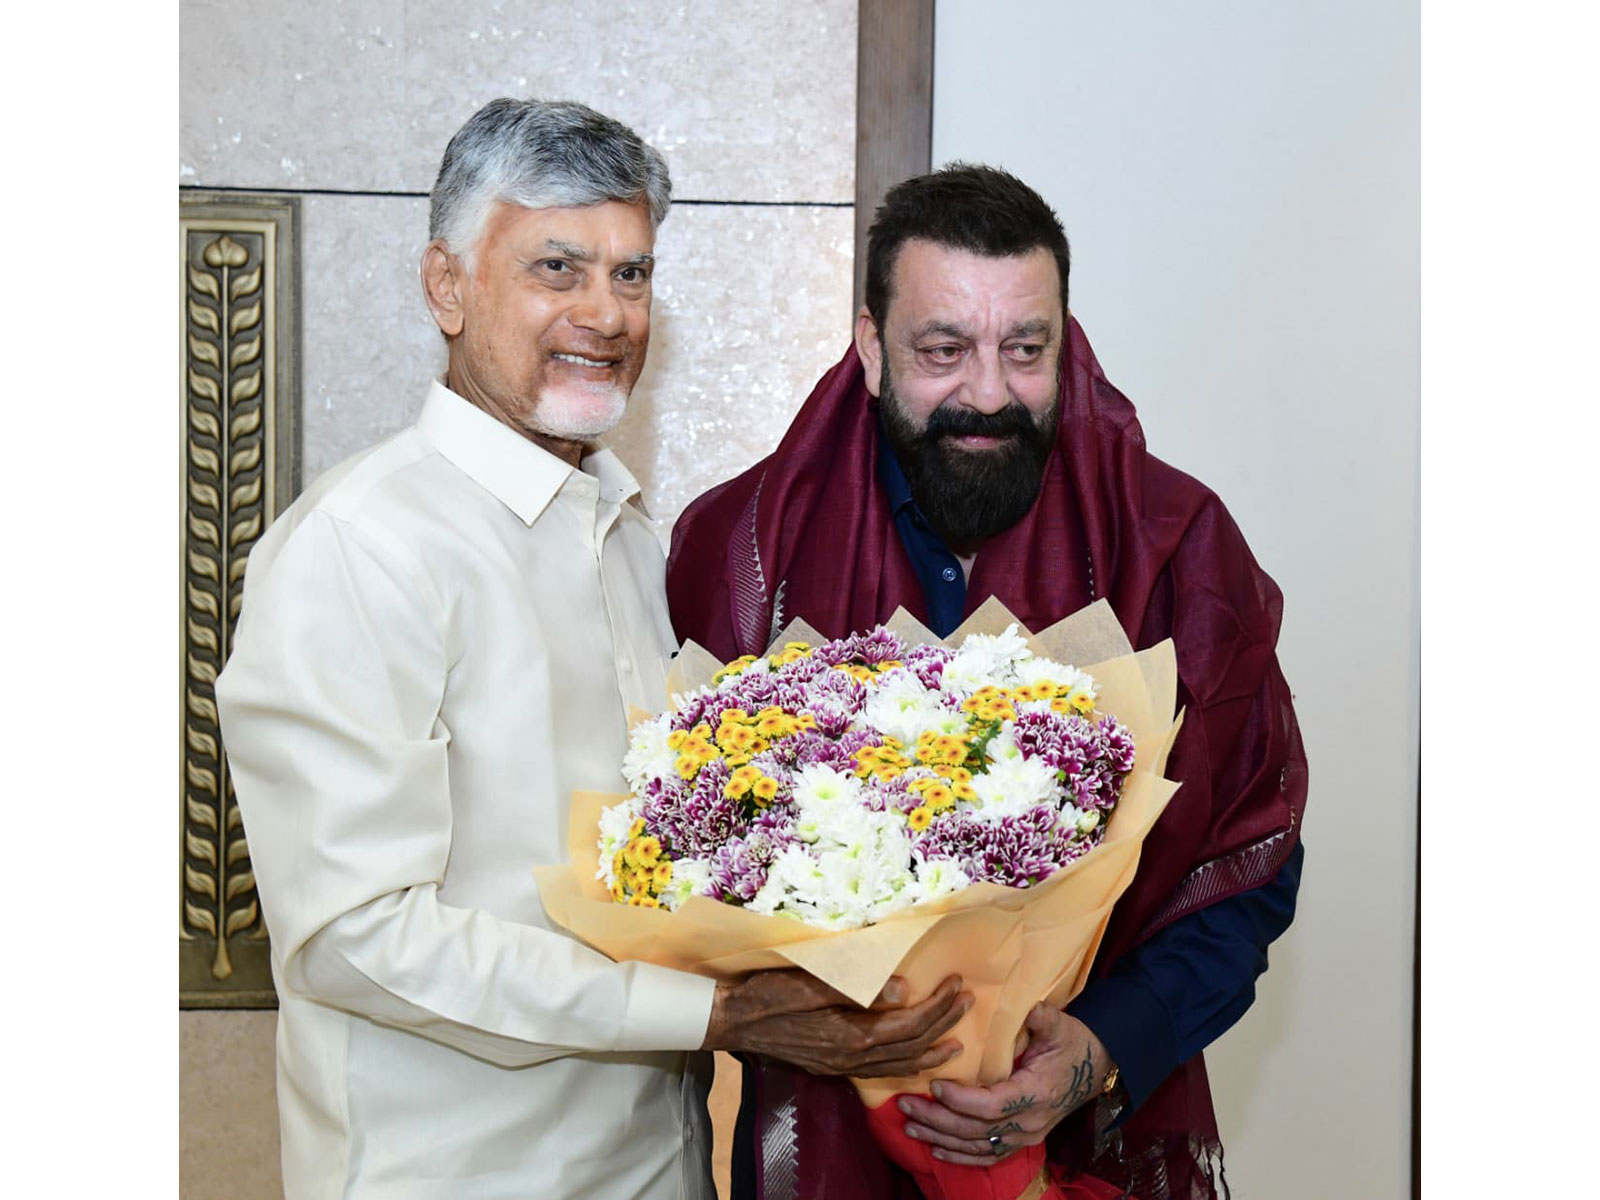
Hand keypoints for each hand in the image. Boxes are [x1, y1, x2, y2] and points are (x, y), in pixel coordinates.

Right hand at [702, 970, 970, 1076]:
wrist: (733, 1020)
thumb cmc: (767, 993)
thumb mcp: (807, 981)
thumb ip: (854, 987)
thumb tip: (902, 988)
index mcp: (850, 1034)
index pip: (908, 1024)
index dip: (937, 1006)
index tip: (957, 984)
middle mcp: (851, 1057)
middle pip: (910, 1045)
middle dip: (943, 1023)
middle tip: (967, 1001)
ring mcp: (842, 1066)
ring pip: (899, 1065)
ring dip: (931, 1052)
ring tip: (957, 1042)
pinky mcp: (833, 1066)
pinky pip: (881, 1072)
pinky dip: (906, 1066)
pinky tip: (915, 1061)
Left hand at [897, 1003, 1112, 1164]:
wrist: (1093, 1068)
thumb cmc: (1071, 1043)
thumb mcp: (1060, 1026)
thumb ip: (1043, 1018)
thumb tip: (1030, 1006)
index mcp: (1036, 1094)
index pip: (992, 1105)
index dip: (961, 1100)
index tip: (934, 1084)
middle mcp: (1029, 1123)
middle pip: (976, 1130)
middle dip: (937, 1119)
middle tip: (905, 1104)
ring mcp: (1025, 1137)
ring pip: (977, 1147)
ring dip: (940, 1138)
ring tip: (909, 1127)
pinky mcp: (1021, 1141)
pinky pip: (988, 1156)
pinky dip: (961, 1156)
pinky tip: (936, 1150)